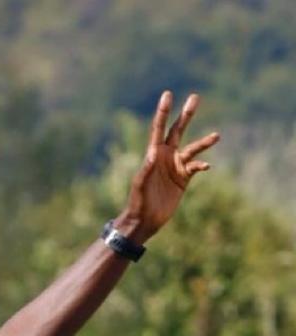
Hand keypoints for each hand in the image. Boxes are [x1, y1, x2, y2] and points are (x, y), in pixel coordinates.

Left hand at [120, 91, 219, 240]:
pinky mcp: (183, 179)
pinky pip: (196, 167)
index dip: (163, 112)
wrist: (145, 219)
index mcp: (153, 154)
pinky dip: (202, 165)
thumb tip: (153, 151)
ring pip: (193, 149)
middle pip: (177, 130)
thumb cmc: (138, 201)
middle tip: (195, 97)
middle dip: (186, 115)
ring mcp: (175, 167)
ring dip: (204, 142)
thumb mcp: (141, 184)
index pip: (159, 128)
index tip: (168, 95)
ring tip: (217, 135)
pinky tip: (206, 166)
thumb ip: (146, 168)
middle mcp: (165, 156)